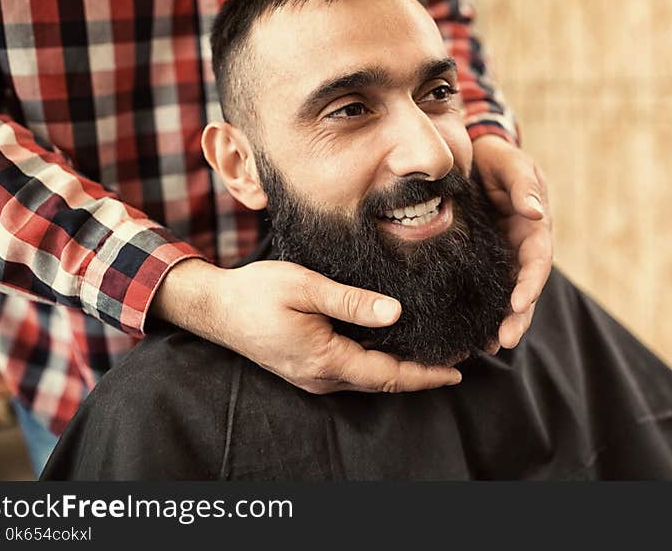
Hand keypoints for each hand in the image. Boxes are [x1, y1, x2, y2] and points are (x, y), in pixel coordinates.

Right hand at [152, 258, 461, 393]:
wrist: (215, 307)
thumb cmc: (256, 293)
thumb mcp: (306, 287)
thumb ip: (351, 302)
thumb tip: (394, 312)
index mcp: (325, 360)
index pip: (388, 376)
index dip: (425, 375)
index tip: (456, 371)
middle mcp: (321, 377)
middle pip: (382, 384)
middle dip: (420, 376)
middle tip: (456, 361)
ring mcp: (312, 377)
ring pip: (368, 381)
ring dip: (400, 373)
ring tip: (432, 356)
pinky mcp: (306, 369)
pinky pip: (352, 374)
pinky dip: (378, 366)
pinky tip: (392, 350)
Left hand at [472, 134, 552, 350]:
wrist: (471, 156)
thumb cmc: (495, 158)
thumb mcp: (511, 163)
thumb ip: (522, 186)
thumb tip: (536, 213)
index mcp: (533, 227)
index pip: (537, 260)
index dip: (531, 282)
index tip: (519, 302)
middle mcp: (521, 248)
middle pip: (525, 287)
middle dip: (518, 316)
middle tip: (503, 341)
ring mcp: (501, 258)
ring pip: (506, 295)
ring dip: (502, 322)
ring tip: (490, 347)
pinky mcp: (480, 263)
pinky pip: (483, 290)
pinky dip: (481, 312)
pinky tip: (472, 335)